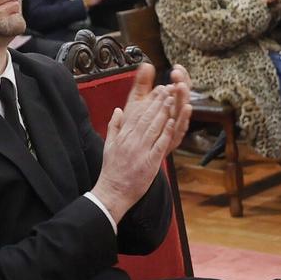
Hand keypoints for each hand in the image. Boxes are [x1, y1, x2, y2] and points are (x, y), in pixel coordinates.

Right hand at [90, 62, 187, 220]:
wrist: (113, 191)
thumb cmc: (112, 170)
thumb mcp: (108, 145)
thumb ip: (114, 126)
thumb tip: (118, 110)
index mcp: (123, 136)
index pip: (137, 114)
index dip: (149, 101)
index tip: (157, 90)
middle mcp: (132, 141)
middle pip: (147, 117)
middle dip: (158, 101)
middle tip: (168, 88)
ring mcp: (141, 151)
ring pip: (154, 127)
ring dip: (164, 112)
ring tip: (172, 98)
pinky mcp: (149, 162)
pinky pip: (159, 144)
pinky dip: (166, 132)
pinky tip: (172, 121)